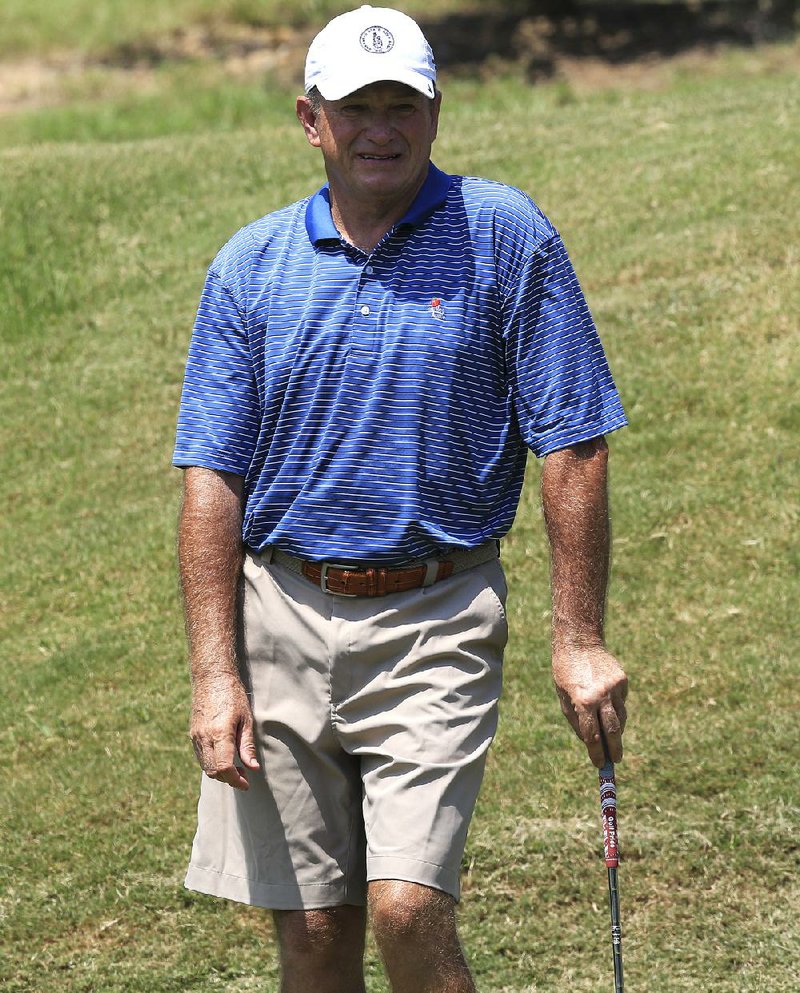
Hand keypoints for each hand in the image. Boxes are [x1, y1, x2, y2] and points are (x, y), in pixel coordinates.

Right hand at [189, 672, 259, 790]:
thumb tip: (253, 768)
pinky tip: (225, 758)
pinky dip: (212, 764)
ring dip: (220, 773)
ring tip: (237, 768)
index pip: (224, 768)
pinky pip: (201, 757)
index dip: (236, 780)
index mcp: (219, 733)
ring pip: (205, 766)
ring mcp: (196, 736)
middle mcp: (204, 737)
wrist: (211, 677)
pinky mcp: (193, 734)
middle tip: (245, 777)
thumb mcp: (246, 719)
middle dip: (229, 779)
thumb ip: (247, 745)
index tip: (247, 783)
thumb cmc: (233, 695)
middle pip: (213, 771)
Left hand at [552, 644, 627, 767]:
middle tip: (616, 760)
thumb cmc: (566, 673)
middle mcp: (601, 696)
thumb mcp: (564, 698)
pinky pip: (621, 702)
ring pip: (621, 718)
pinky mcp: (623, 681)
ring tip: (610, 734)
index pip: (592, 736)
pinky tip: (607, 702)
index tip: (600, 765)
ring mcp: (615, 688)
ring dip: (616, 729)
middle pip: (613, 732)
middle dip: (615, 750)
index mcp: (583, 702)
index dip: (597, 753)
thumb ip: (577, 722)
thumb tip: (591, 743)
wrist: (579, 642)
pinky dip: (616, 708)